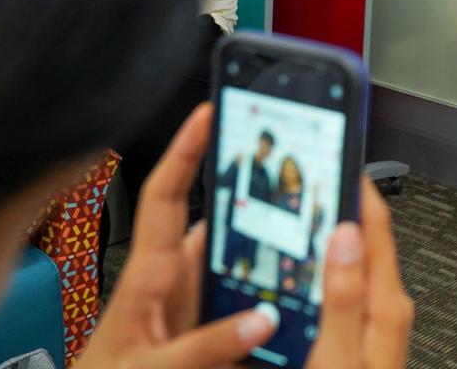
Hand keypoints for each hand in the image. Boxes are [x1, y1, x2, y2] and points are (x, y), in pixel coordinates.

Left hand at [77, 104, 276, 368]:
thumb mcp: (147, 368)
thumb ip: (202, 347)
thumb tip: (260, 320)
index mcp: (148, 277)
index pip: (166, 195)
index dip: (186, 150)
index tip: (209, 112)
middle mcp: (171, 283)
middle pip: (219, 224)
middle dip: (255, 199)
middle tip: (294, 175)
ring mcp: (190, 305)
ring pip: (239, 263)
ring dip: (270, 253)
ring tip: (309, 238)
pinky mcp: (206, 328)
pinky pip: (246, 299)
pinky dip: (271, 294)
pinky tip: (296, 296)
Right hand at [306, 176, 413, 367]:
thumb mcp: (339, 354)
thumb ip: (344, 298)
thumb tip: (346, 238)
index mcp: (387, 305)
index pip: (377, 230)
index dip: (359, 191)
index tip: (341, 159)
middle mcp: (388, 307)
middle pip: (367, 240)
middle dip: (344, 207)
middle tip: (319, 176)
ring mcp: (378, 317)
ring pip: (358, 260)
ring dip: (338, 233)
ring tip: (315, 206)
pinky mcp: (365, 328)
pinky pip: (351, 281)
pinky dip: (333, 262)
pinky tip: (316, 260)